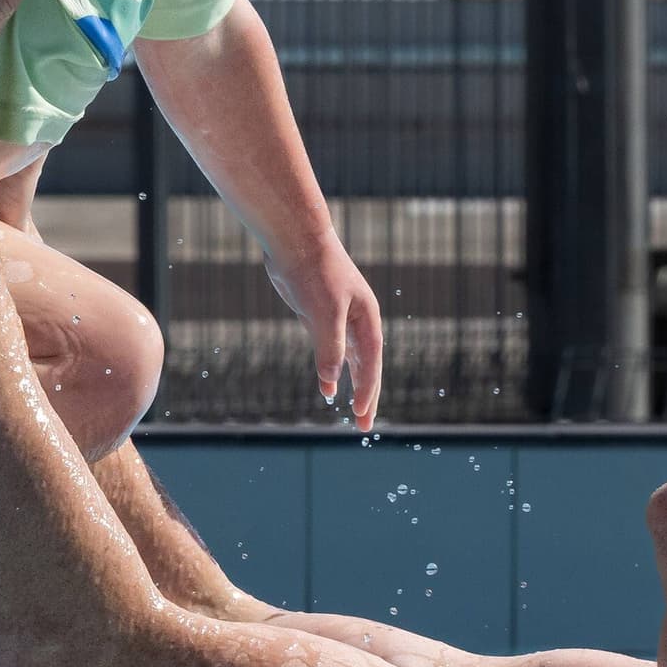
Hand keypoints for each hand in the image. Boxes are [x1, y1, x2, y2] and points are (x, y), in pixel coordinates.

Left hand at [266, 232, 383, 429]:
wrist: (295, 240)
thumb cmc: (314, 271)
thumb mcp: (324, 312)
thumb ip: (329, 347)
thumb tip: (331, 381)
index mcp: (367, 318)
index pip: (371, 362)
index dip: (368, 389)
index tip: (361, 414)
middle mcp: (358, 320)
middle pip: (367, 366)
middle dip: (367, 396)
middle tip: (364, 426)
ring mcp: (340, 319)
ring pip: (350, 360)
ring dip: (351, 385)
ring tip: (353, 412)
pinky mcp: (320, 316)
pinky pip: (331, 351)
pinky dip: (331, 370)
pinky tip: (327, 388)